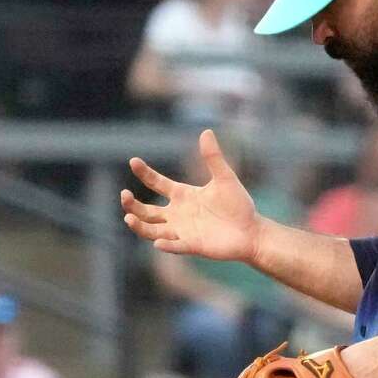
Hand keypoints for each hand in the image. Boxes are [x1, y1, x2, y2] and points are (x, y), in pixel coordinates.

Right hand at [121, 129, 262, 261]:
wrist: (252, 231)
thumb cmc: (238, 205)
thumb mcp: (225, 178)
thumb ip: (213, 157)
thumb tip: (206, 131)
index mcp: (183, 195)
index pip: (157, 183)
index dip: (145, 173)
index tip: (134, 161)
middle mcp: (178, 214)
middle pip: (146, 211)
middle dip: (132, 204)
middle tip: (125, 195)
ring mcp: (183, 231)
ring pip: (152, 230)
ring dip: (139, 226)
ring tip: (129, 217)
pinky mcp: (193, 245)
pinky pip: (175, 246)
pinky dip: (166, 245)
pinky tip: (159, 241)